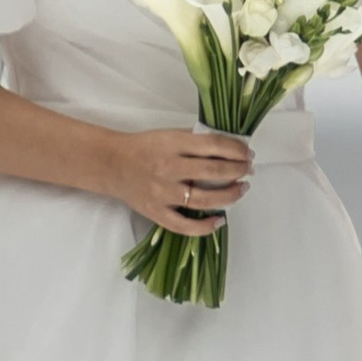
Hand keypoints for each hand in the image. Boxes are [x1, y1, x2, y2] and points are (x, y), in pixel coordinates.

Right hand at [95, 125, 252, 235]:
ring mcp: (163, 193)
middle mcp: (169, 168)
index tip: (247, 153)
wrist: (113, 164)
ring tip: (242, 189)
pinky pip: (184, 225)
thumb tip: (230, 147)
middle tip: (248, 170)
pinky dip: (204, 226)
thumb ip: (196, 140)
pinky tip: (219, 220)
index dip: (236, 150)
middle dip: (238, 170)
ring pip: (204, 199)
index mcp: (174, 144)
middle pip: (214, 171)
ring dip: (230, 195)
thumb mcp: (170, 134)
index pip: (214, 145)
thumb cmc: (145, 147)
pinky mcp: (156, 212)